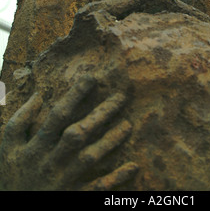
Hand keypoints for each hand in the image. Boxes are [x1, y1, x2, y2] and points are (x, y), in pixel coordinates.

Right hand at [0, 75, 137, 189]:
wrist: (12, 210)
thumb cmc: (11, 176)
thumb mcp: (7, 148)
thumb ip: (19, 121)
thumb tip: (37, 95)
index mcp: (36, 146)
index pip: (58, 115)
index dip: (75, 95)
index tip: (92, 77)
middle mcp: (51, 161)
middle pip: (79, 133)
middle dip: (101, 114)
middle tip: (121, 97)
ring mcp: (63, 180)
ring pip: (90, 157)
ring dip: (111, 141)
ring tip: (128, 125)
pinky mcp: (73, 197)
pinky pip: (97, 188)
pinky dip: (116, 178)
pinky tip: (133, 166)